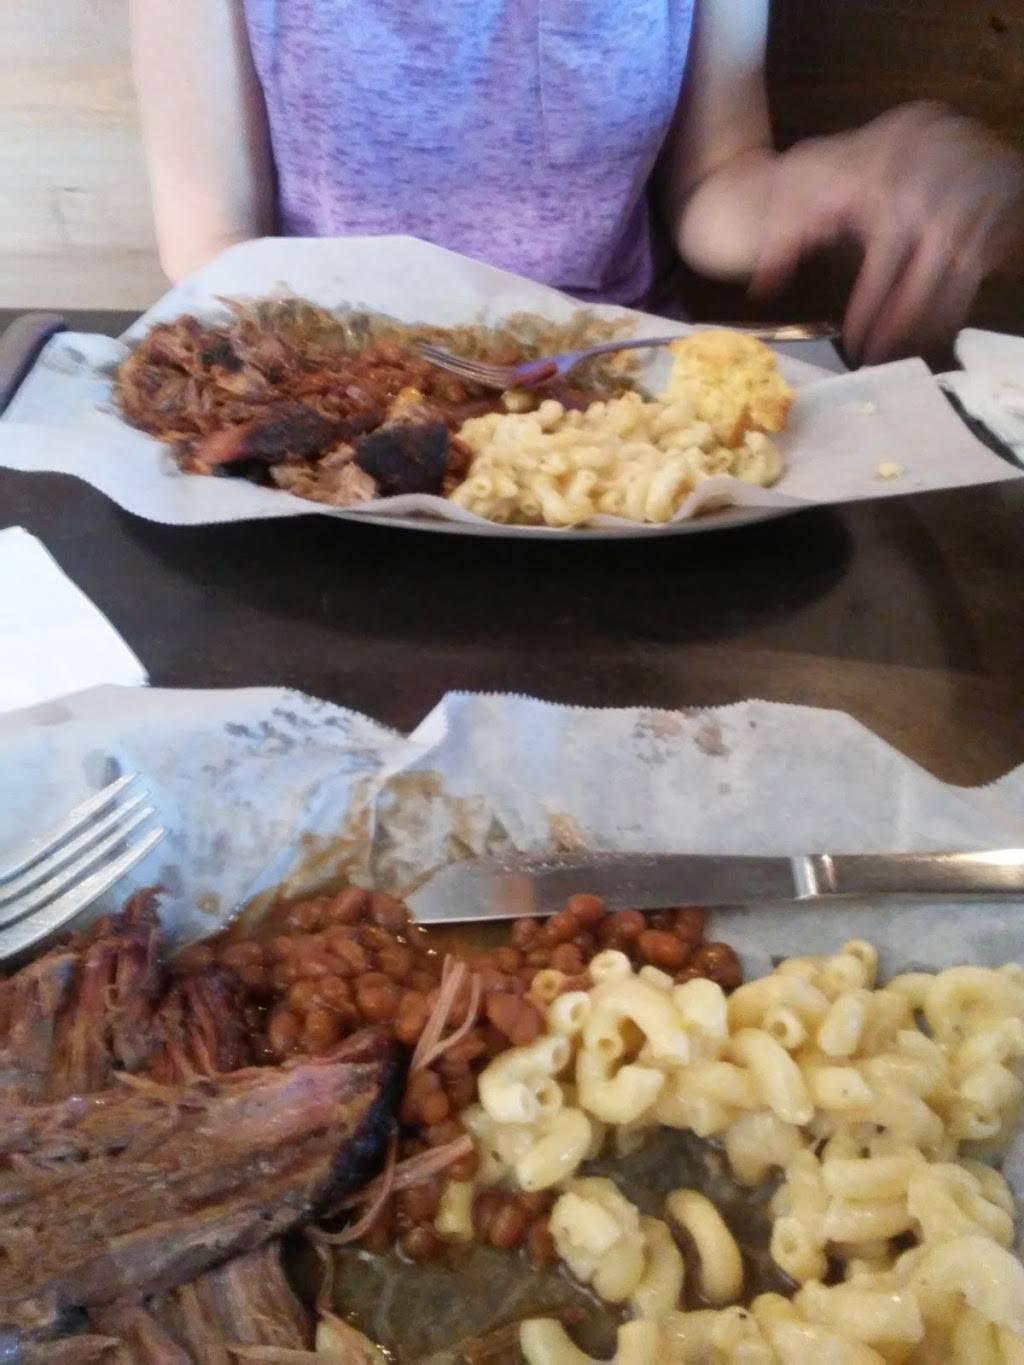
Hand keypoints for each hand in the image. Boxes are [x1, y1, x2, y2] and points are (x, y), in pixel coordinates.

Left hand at [749, 103, 1023, 362]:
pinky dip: (955, 302)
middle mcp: (936, 174)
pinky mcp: (996, 199)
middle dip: (903, 319)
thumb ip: (782, 236)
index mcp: (886, 164)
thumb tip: (763, 290)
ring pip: (959, 268)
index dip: (872, 300)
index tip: (855, 339)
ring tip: (899, 354)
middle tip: (876, 358)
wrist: (910, 132)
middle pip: (928, 262)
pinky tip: (930, 331)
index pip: (884, 246)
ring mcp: (971, 186)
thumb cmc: (847, 167)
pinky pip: (979, 263)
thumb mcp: (805, 185)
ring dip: (930, 319)